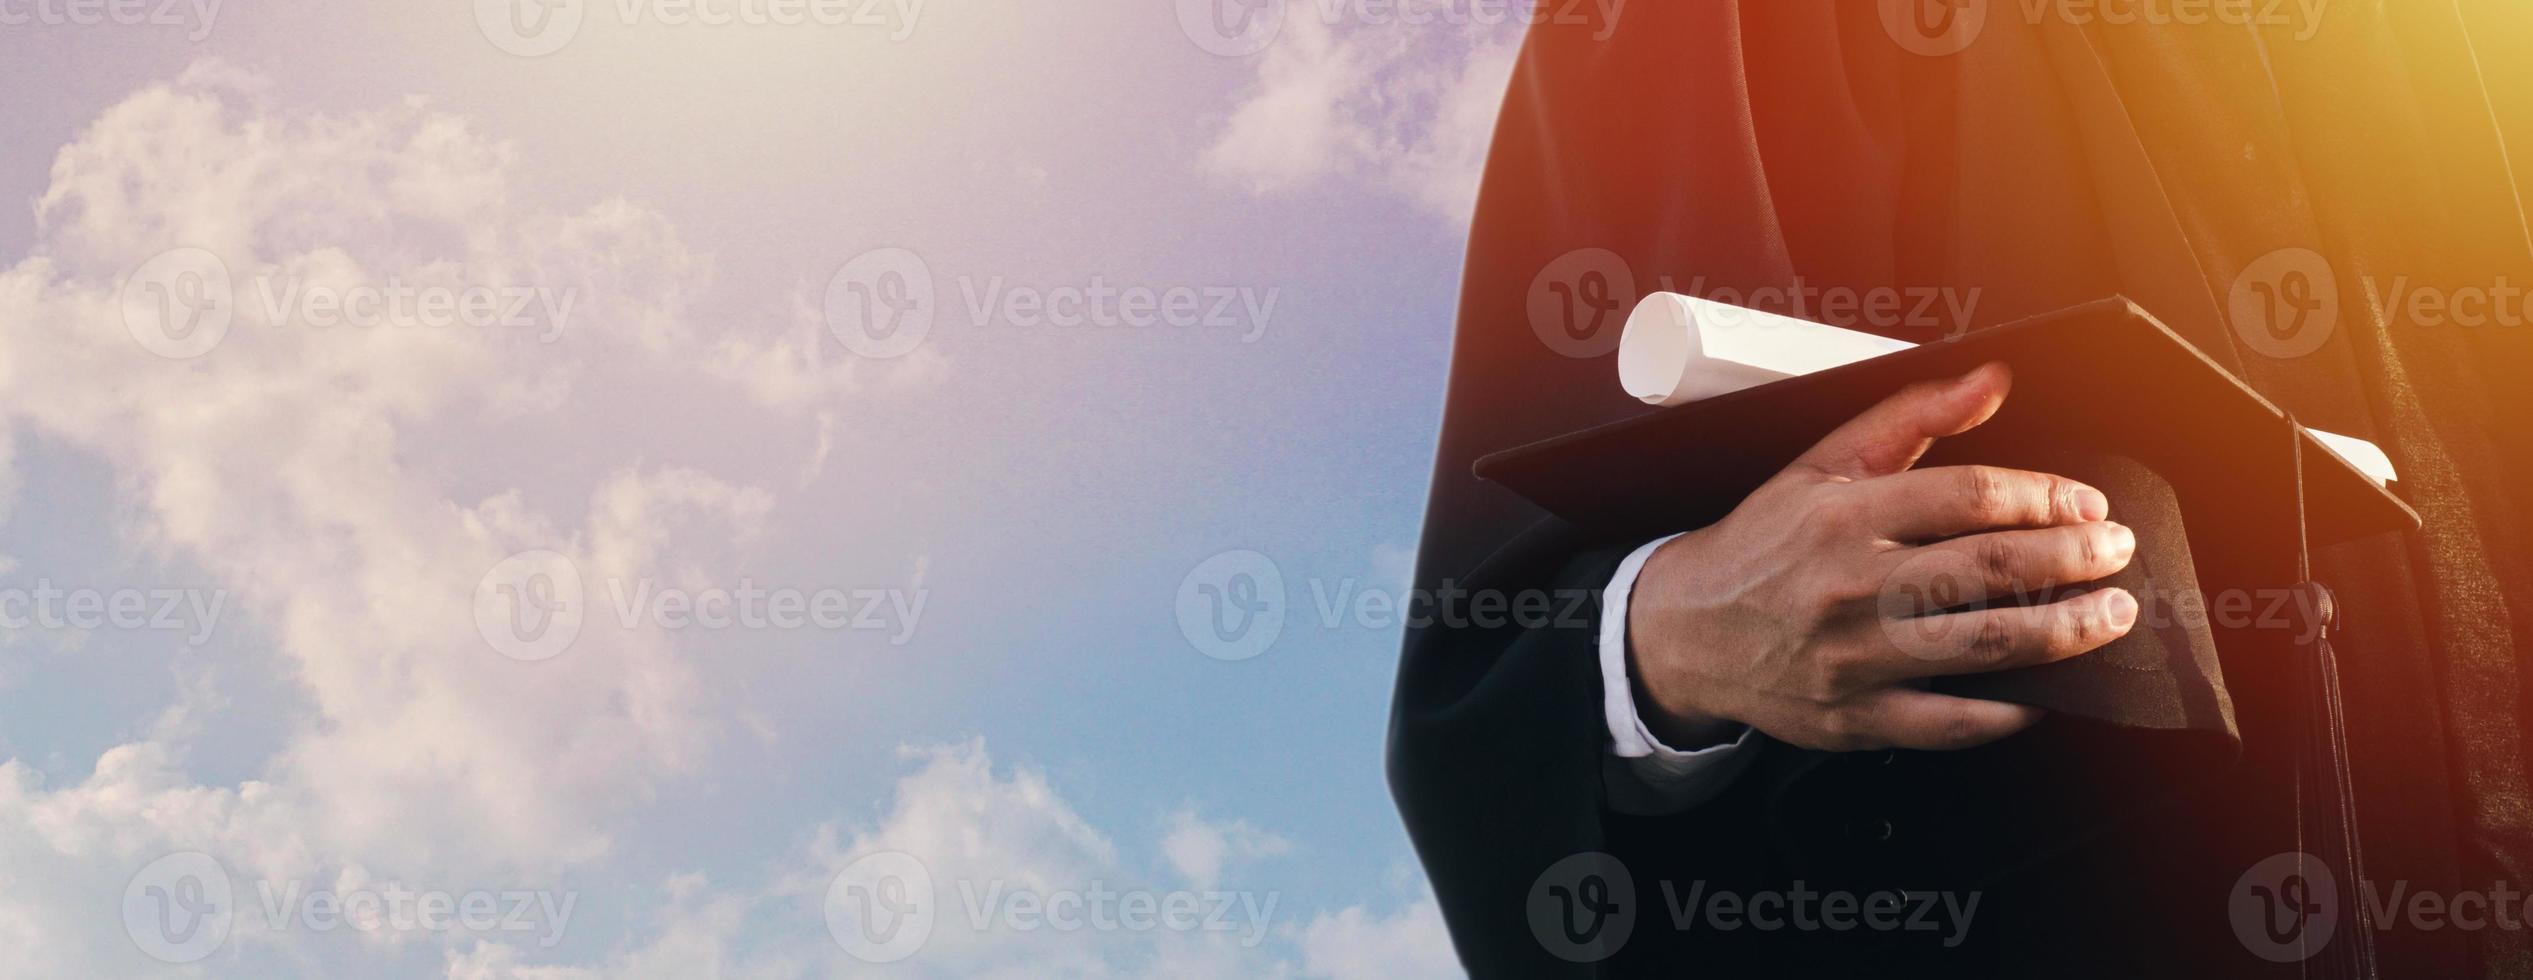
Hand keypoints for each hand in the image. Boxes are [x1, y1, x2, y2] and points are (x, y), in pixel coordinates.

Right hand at [1626, 362, 2139, 752]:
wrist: (1687, 631)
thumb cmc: (1765, 544)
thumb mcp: (1823, 464)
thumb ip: (1912, 417)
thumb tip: (1991, 379)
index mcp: (1844, 515)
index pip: (1969, 497)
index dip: (2045, 498)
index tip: (2087, 505)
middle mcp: (1850, 585)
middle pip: (1991, 570)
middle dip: (2075, 560)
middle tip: (2116, 553)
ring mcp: (1854, 657)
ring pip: (1986, 645)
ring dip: (2067, 630)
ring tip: (2110, 615)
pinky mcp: (1855, 718)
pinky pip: (1951, 721)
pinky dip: (2009, 709)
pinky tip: (2046, 692)